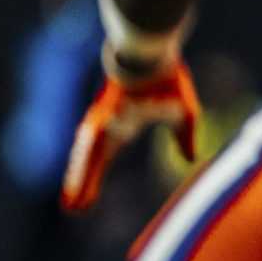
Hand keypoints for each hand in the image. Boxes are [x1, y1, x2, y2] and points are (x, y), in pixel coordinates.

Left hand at [61, 56, 200, 211]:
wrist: (153, 51)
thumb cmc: (166, 77)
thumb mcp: (184, 114)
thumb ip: (183, 139)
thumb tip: (190, 160)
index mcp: (120, 127)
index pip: (102, 160)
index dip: (92, 180)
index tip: (83, 202)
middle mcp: (106, 126)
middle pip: (89, 162)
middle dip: (81, 185)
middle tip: (71, 209)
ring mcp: (102, 119)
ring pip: (87, 155)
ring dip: (80, 178)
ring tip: (72, 202)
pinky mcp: (104, 113)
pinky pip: (93, 141)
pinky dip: (86, 160)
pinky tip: (77, 176)